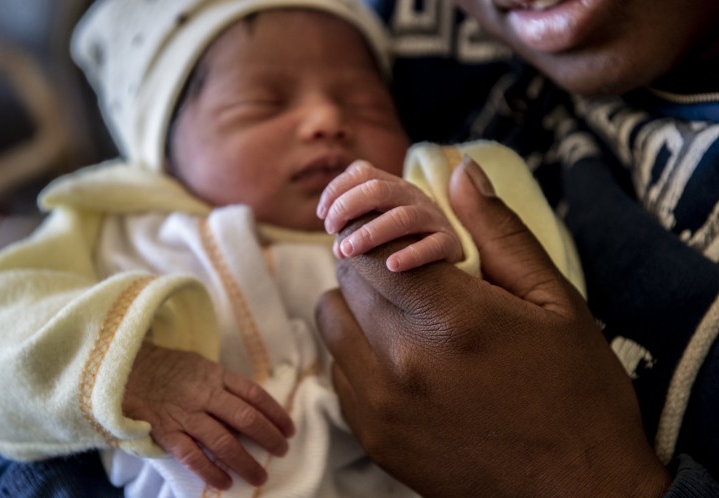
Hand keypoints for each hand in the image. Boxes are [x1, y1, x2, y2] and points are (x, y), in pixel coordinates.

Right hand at [122, 342, 294, 489]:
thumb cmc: (166, 368)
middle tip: (282, 452)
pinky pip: (192, 456)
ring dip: (245, 462)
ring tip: (260, 476)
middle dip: (268, 437)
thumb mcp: (200, 365)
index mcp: (216, 375)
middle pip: (246, 418)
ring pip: (223, 441)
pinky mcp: (166, 433)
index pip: (255, 394)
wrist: (124, 369)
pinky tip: (225, 483)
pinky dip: (210, 472)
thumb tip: (247, 407)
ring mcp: (186, 414)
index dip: (276, 413)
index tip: (289, 428)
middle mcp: (205, 394)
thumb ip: (222, 384)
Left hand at [316, 158, 670, 496]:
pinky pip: (338, 370)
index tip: (393, 221)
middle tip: (408, 262)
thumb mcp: (554, 302)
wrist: (578, 494)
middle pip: (346, 275)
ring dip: (358, 301)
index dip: (378, 223)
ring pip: (332, 319)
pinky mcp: (373, 437)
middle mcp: (401, 362)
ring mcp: (380, 406)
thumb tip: (460, 172)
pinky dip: (357, 350)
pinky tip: (400, 357)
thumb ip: (499, 233)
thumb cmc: (578, 394)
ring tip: (404, 309)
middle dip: (370, 254)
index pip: (372, 241)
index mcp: (451, 319)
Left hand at [317, 160, 462, 271]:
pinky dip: (411, 255)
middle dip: (347, 208)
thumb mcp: (382, 218)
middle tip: (332, 233)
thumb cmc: (404, 238)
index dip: (337, 190)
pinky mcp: (449, 242)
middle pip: (378, 190)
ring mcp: (432, 218)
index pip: (363, 173)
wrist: (448, 253)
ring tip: (348, 251)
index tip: (322, 216)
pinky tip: (391, 266)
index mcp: (394, 186)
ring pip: (402, 217)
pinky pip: (433, 245)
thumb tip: (334, 239)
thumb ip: (357, 221)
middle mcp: (413, 197)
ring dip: (370, 233)